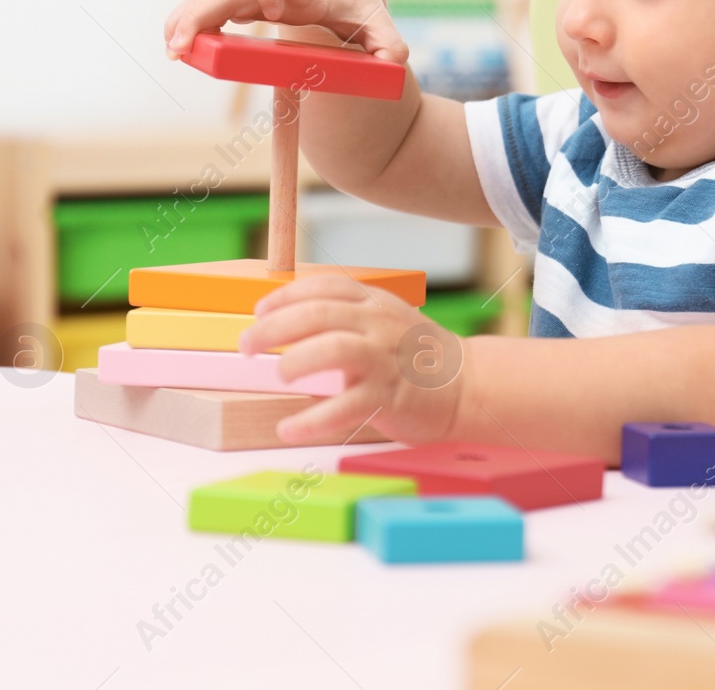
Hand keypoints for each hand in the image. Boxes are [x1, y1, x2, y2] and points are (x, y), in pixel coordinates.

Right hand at [163, 0, 409, 63]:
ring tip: (171, 51)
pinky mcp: (238, 5)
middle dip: (205, 14)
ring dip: (186, 22)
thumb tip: (394, 64)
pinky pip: (206, 12)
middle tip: (184, 44)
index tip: (267, 8)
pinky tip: (172, 48)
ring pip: (210, 1)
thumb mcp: (374, 19)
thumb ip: (388, 41)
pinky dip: (187, 26)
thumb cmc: (352, 0)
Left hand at [239, 274, 464, 445]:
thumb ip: (348, 316)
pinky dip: (310, 419)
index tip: (259, 310)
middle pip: (318, 313)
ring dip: (294, 362)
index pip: (324, 286)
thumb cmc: (418, 357)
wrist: (467, 385)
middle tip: (248, 346)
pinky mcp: (389, 396)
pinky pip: (344, 407)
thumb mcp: (387, 321)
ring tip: (279, 376)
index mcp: (375, 303)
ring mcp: (385, 359)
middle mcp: (379, 325)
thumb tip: (290, 321)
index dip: (285, 295)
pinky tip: (288, 428)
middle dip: (273, 327)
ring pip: (331, 348)